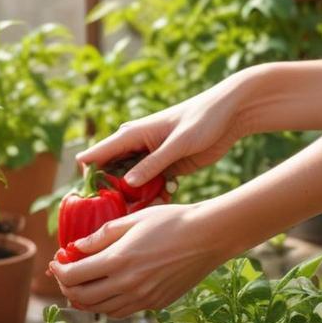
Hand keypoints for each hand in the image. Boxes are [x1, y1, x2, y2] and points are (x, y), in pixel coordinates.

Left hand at [48, 204, 235, 317]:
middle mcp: (127, 285)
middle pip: (82, 298)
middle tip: (65, 274)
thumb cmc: (171, 221)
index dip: (59, 271)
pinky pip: (121, 311)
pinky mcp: (155, 304)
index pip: (73, 276)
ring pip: (100, 309)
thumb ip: (100, 236)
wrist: (209, 236)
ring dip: (84, 299)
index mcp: (117, 261)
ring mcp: (142, 298)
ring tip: (82, 284)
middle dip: (66, 286)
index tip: (56, 261)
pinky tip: (106, 290)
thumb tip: (75, 248)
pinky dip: (106, 305)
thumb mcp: (132, 220)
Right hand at [77, 79, 250, 186]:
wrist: (232, 114)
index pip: (94, 156)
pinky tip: (169, 195)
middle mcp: (135, 147)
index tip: (97, 199)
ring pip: (131, 185)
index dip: (89, 178)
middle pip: (110, 175)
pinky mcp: (165, 167)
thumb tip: (127, 184)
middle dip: (116, 194)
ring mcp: (149, 158)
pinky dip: (156, 195)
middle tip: (129, 208)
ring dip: (138, 198)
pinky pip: (151, 186)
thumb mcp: (178, 143)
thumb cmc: (203, 119)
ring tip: (155, 203)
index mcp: (130, 135)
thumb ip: (153, 163)